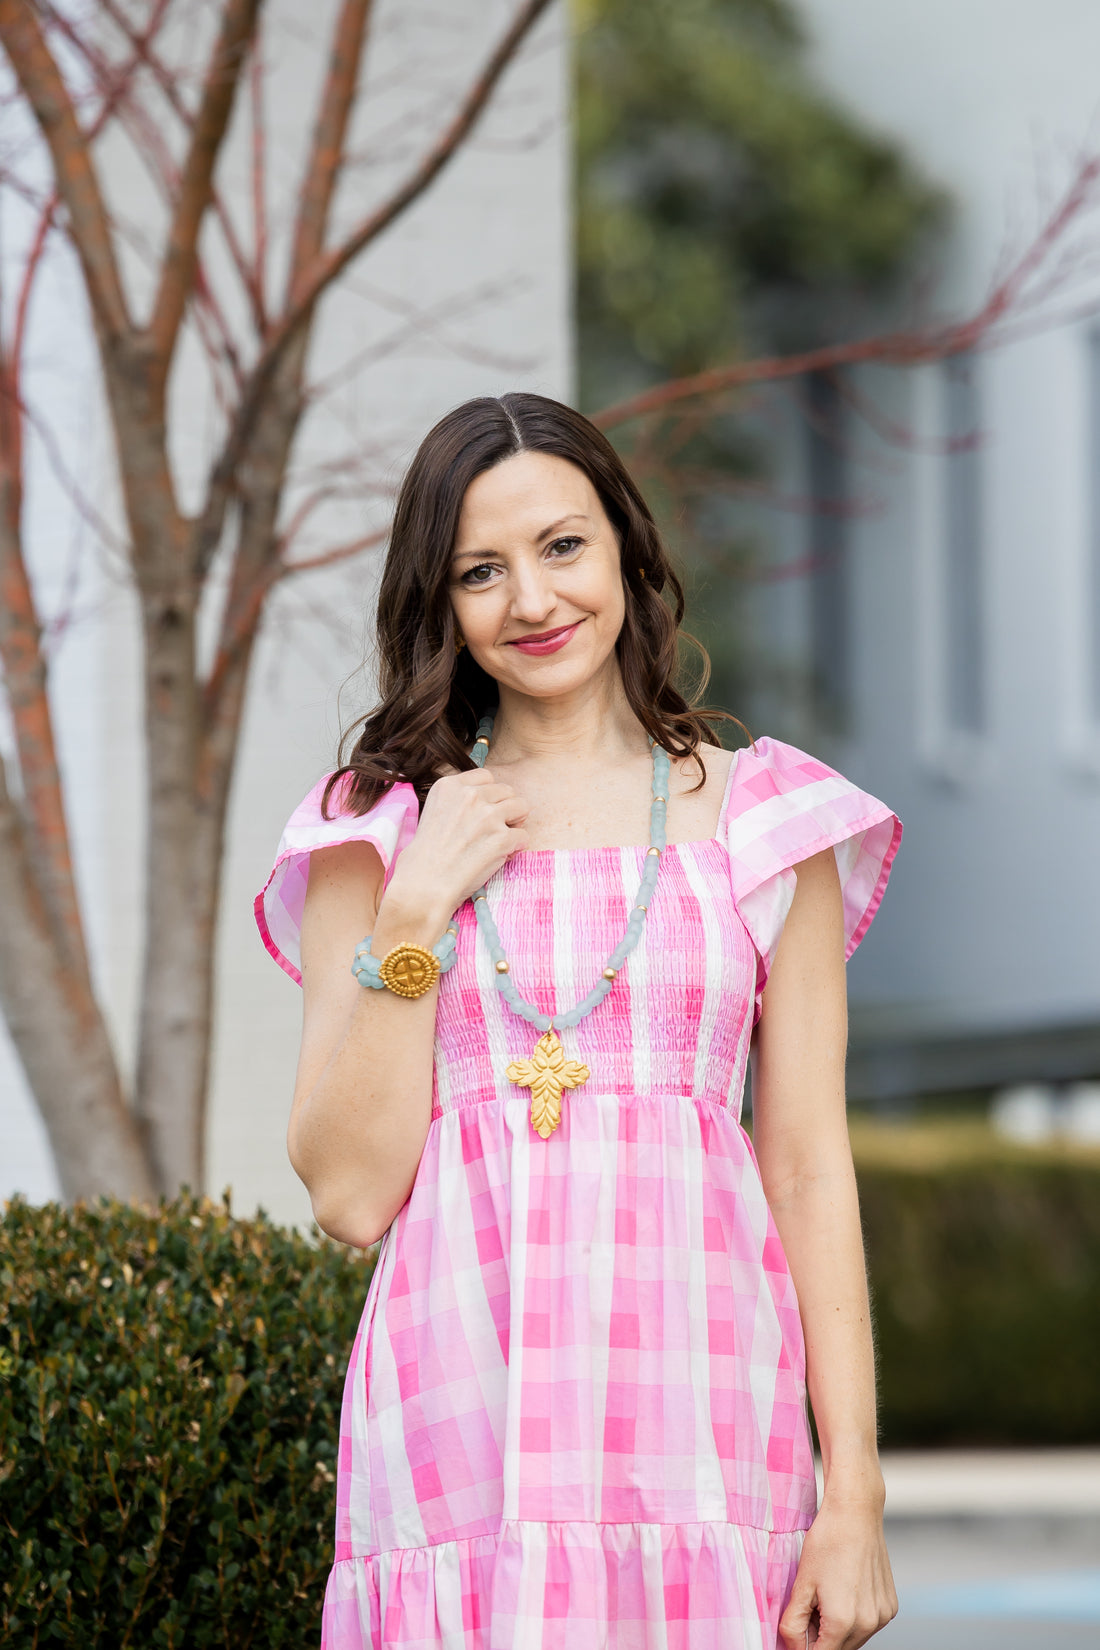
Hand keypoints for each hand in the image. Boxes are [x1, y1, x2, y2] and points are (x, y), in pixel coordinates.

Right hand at [383, 766, 528, 925]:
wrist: (423, 885)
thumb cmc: (426, 856)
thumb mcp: (434, 812)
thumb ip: (459, 802)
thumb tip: (489, 803)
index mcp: (449, 785)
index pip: (486, 776)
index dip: (489, 796)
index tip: (482, 812)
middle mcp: (470, 795)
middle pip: (507, 790)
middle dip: (505, 809)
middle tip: (492, 831)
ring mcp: (487, 815)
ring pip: (522, 807)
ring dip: (514, 824)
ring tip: (499, 841)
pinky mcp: (501, 838)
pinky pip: (523, 836)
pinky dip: (515, 848)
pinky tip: (499, 857)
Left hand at [779, 1495, 897, 1649]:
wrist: (856, 1513)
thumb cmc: (827, 1542)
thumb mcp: (802, 1584)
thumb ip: (793, 1623)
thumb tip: (792, 1647)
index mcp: (843, 1621)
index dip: (804, 1648)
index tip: (797, 1634)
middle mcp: (868, 1623)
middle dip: (821, 1639)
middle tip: (809, 1611)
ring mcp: (882, 1616)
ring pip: (854, 1640)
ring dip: (838, 1631)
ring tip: (825, 1598)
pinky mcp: (890, 1606)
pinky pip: (868, 1625)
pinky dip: (854, 1619)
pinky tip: (844, 1592)